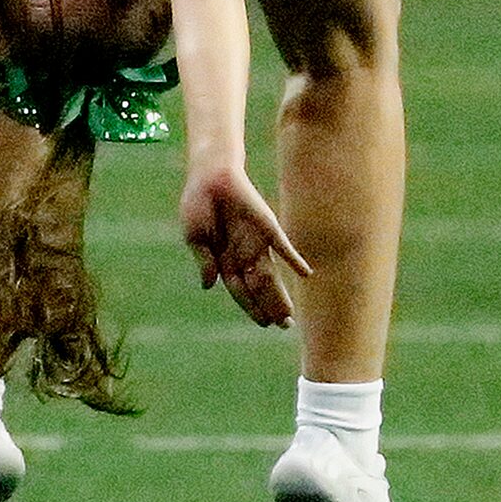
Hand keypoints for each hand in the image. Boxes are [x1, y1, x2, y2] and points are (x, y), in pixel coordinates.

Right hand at [180, 163, 311, 328]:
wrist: (209, 174)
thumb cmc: (198, 204)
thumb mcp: (195, 237)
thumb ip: (205, 261)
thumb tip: (209, 287)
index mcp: (224, 259)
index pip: (240, 290)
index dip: (252, 307)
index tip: (264, 324)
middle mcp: (243, 254)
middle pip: (259, 287)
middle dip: (270, 307)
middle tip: (283, 326)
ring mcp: (257, 241)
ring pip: (270, 275)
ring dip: (279, 295)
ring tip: (289, 315)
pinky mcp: (268, 226)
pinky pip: (283, 246)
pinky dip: (293, 259)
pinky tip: (305, 273)